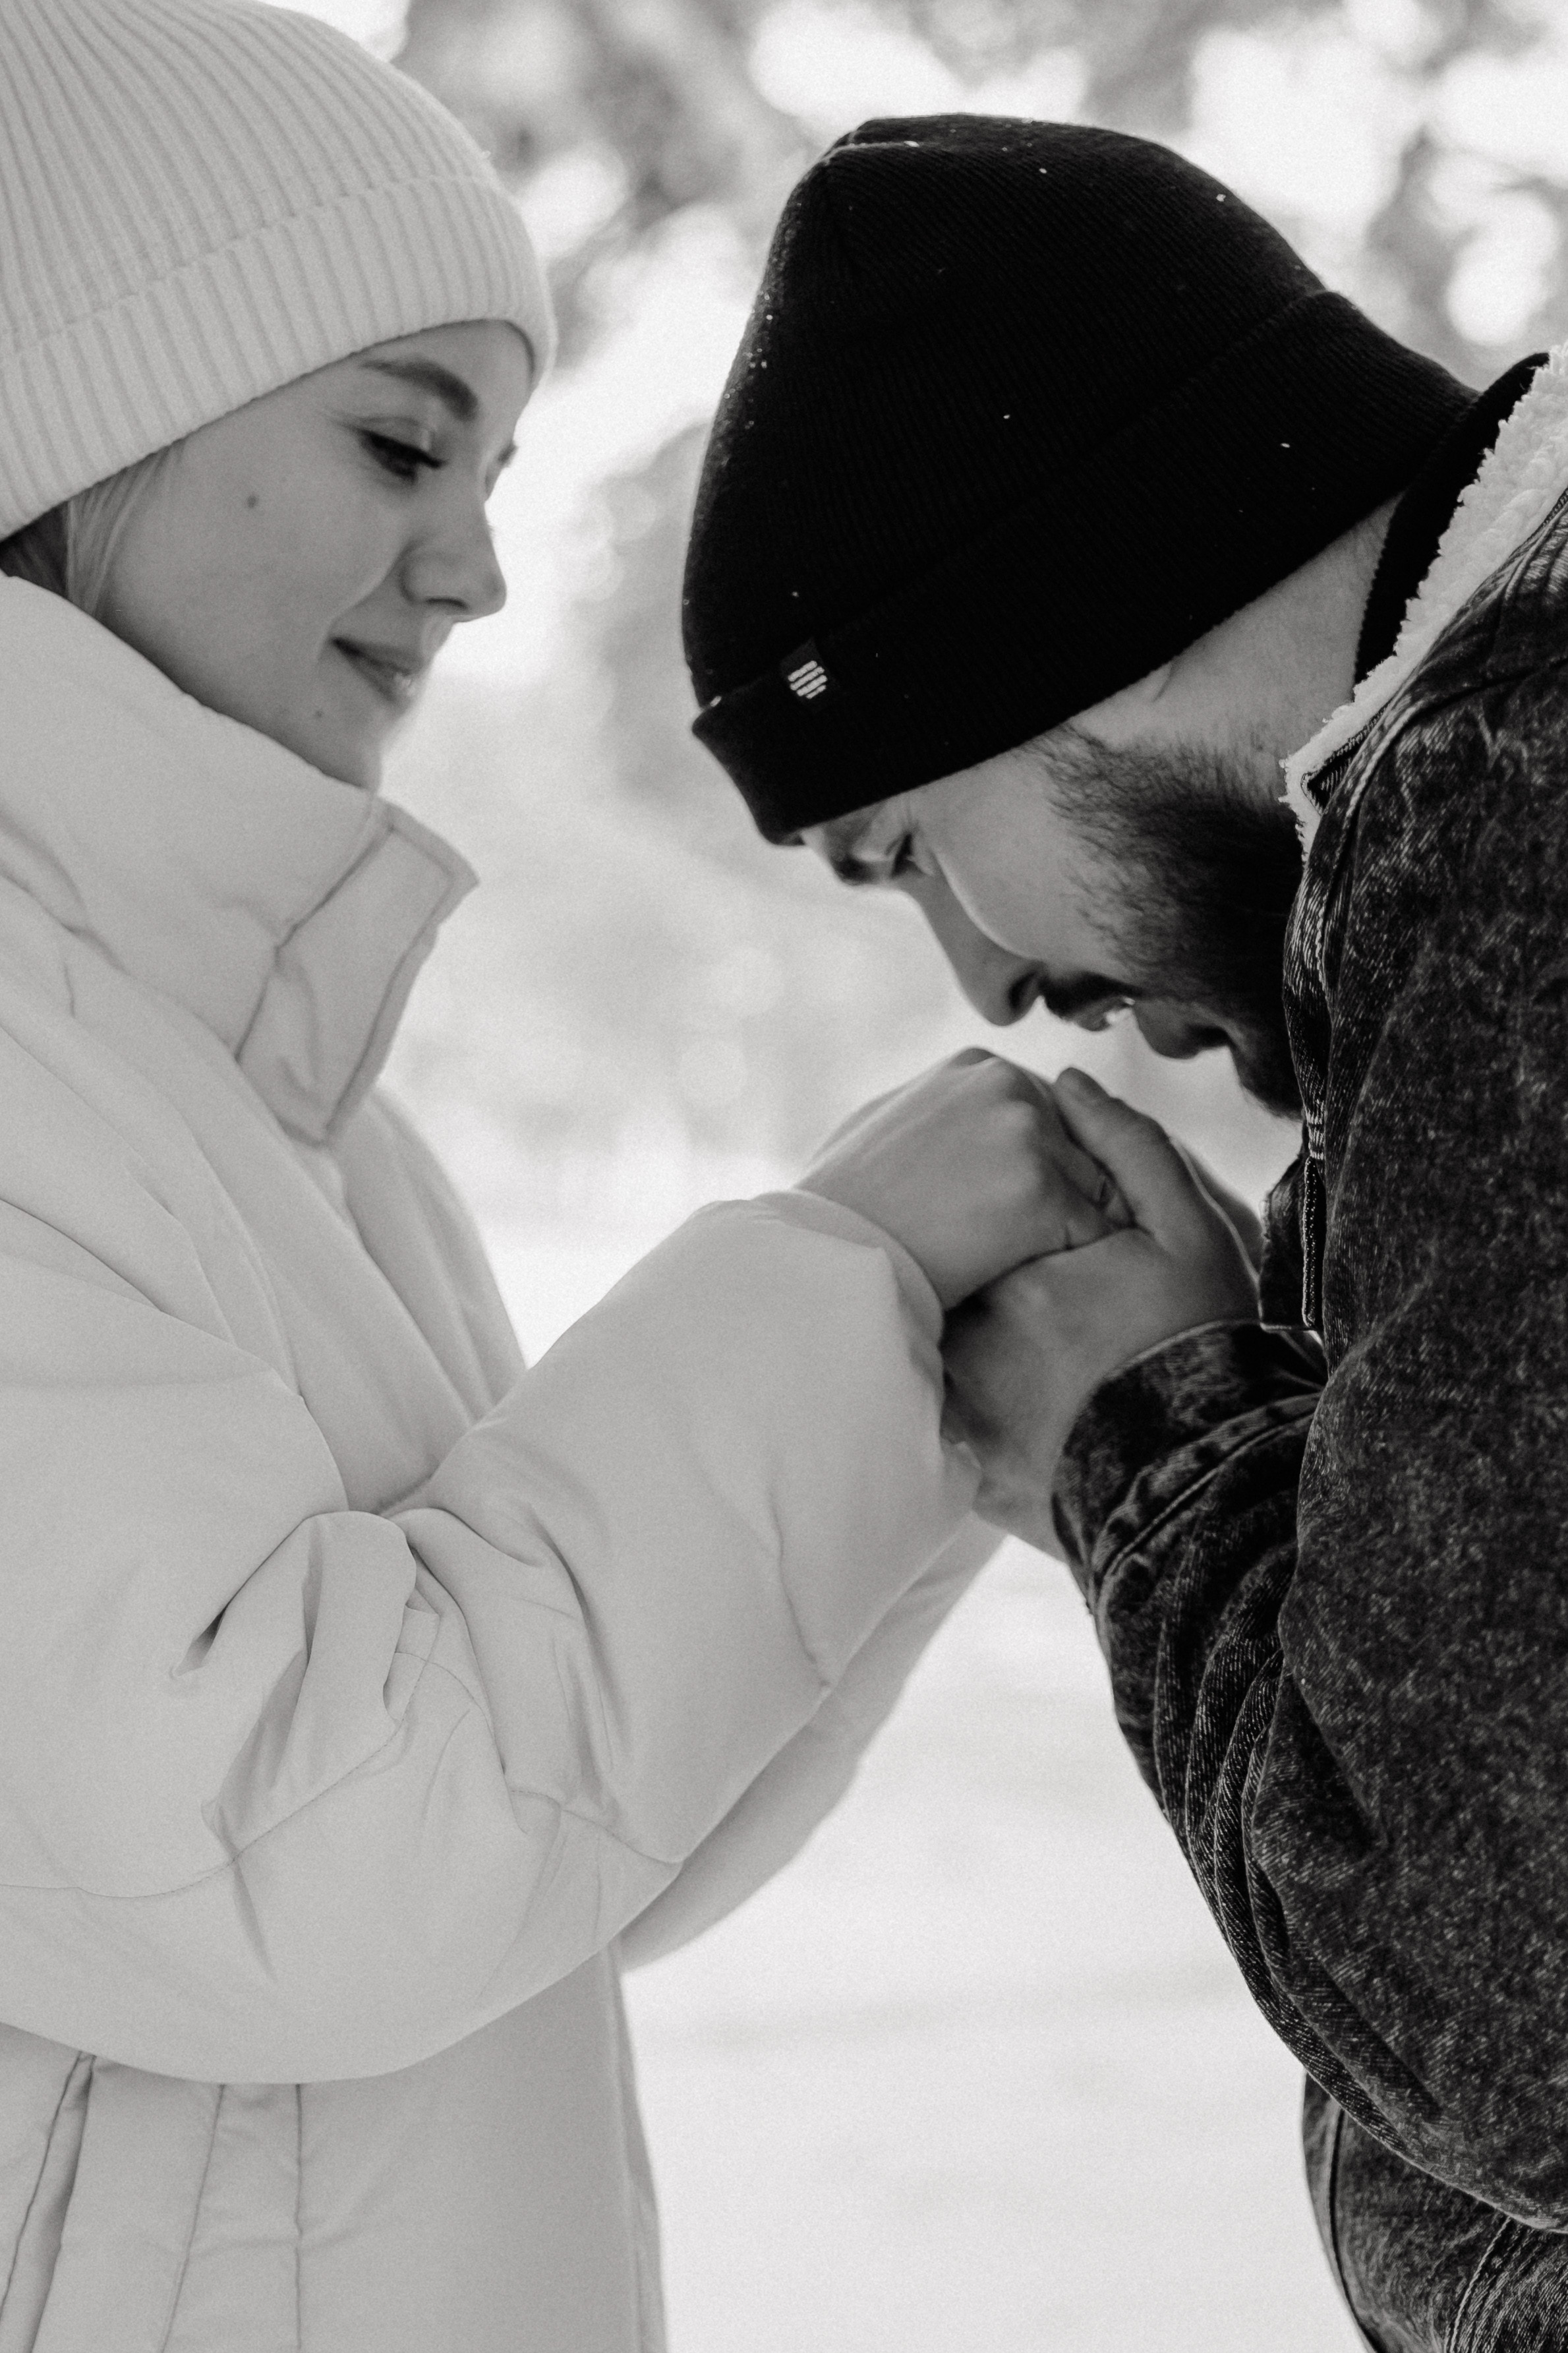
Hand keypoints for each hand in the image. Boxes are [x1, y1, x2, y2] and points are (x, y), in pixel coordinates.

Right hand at [800, 1050, 1130, 1311]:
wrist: (829, 1257)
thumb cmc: (841, 1203)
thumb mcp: (879, 1124)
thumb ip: (933, 1106)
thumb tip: (949, 1111)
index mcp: (975, 1066)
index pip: (1046, 1112)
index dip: (1036, 1168)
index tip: (1011, 1210)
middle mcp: (1008, 1086)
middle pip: (1076, 1145)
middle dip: (1063, 1194)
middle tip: (1036, 1246)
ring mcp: (1028, 1136)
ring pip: (1092, 1187)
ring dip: (1072, 1229)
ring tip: (1040, 1268)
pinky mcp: (1042, 1194)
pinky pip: (1092, 1232)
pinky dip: (1074, 1264)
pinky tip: (1041, 1287)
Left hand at [942, 1068, 1259, 1547]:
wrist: (1208, 1477)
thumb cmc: (1201, 1346)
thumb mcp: (1187, 1232)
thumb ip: (1130, 1148)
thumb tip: (1068, 1083)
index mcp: (1016, 1277)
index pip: (971, 1221)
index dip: (1003, 1219)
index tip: (1038, 1237)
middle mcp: (972, 1344)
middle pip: (944, 1286)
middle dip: (971, 1275)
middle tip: (1043, 1297)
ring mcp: (966, 1412)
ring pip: (936, 1351)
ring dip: (959, 1338)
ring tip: (1030, 1348)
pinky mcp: (971, 1470)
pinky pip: (942, 1421)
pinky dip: (967, 1402)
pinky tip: (1018, 1398)